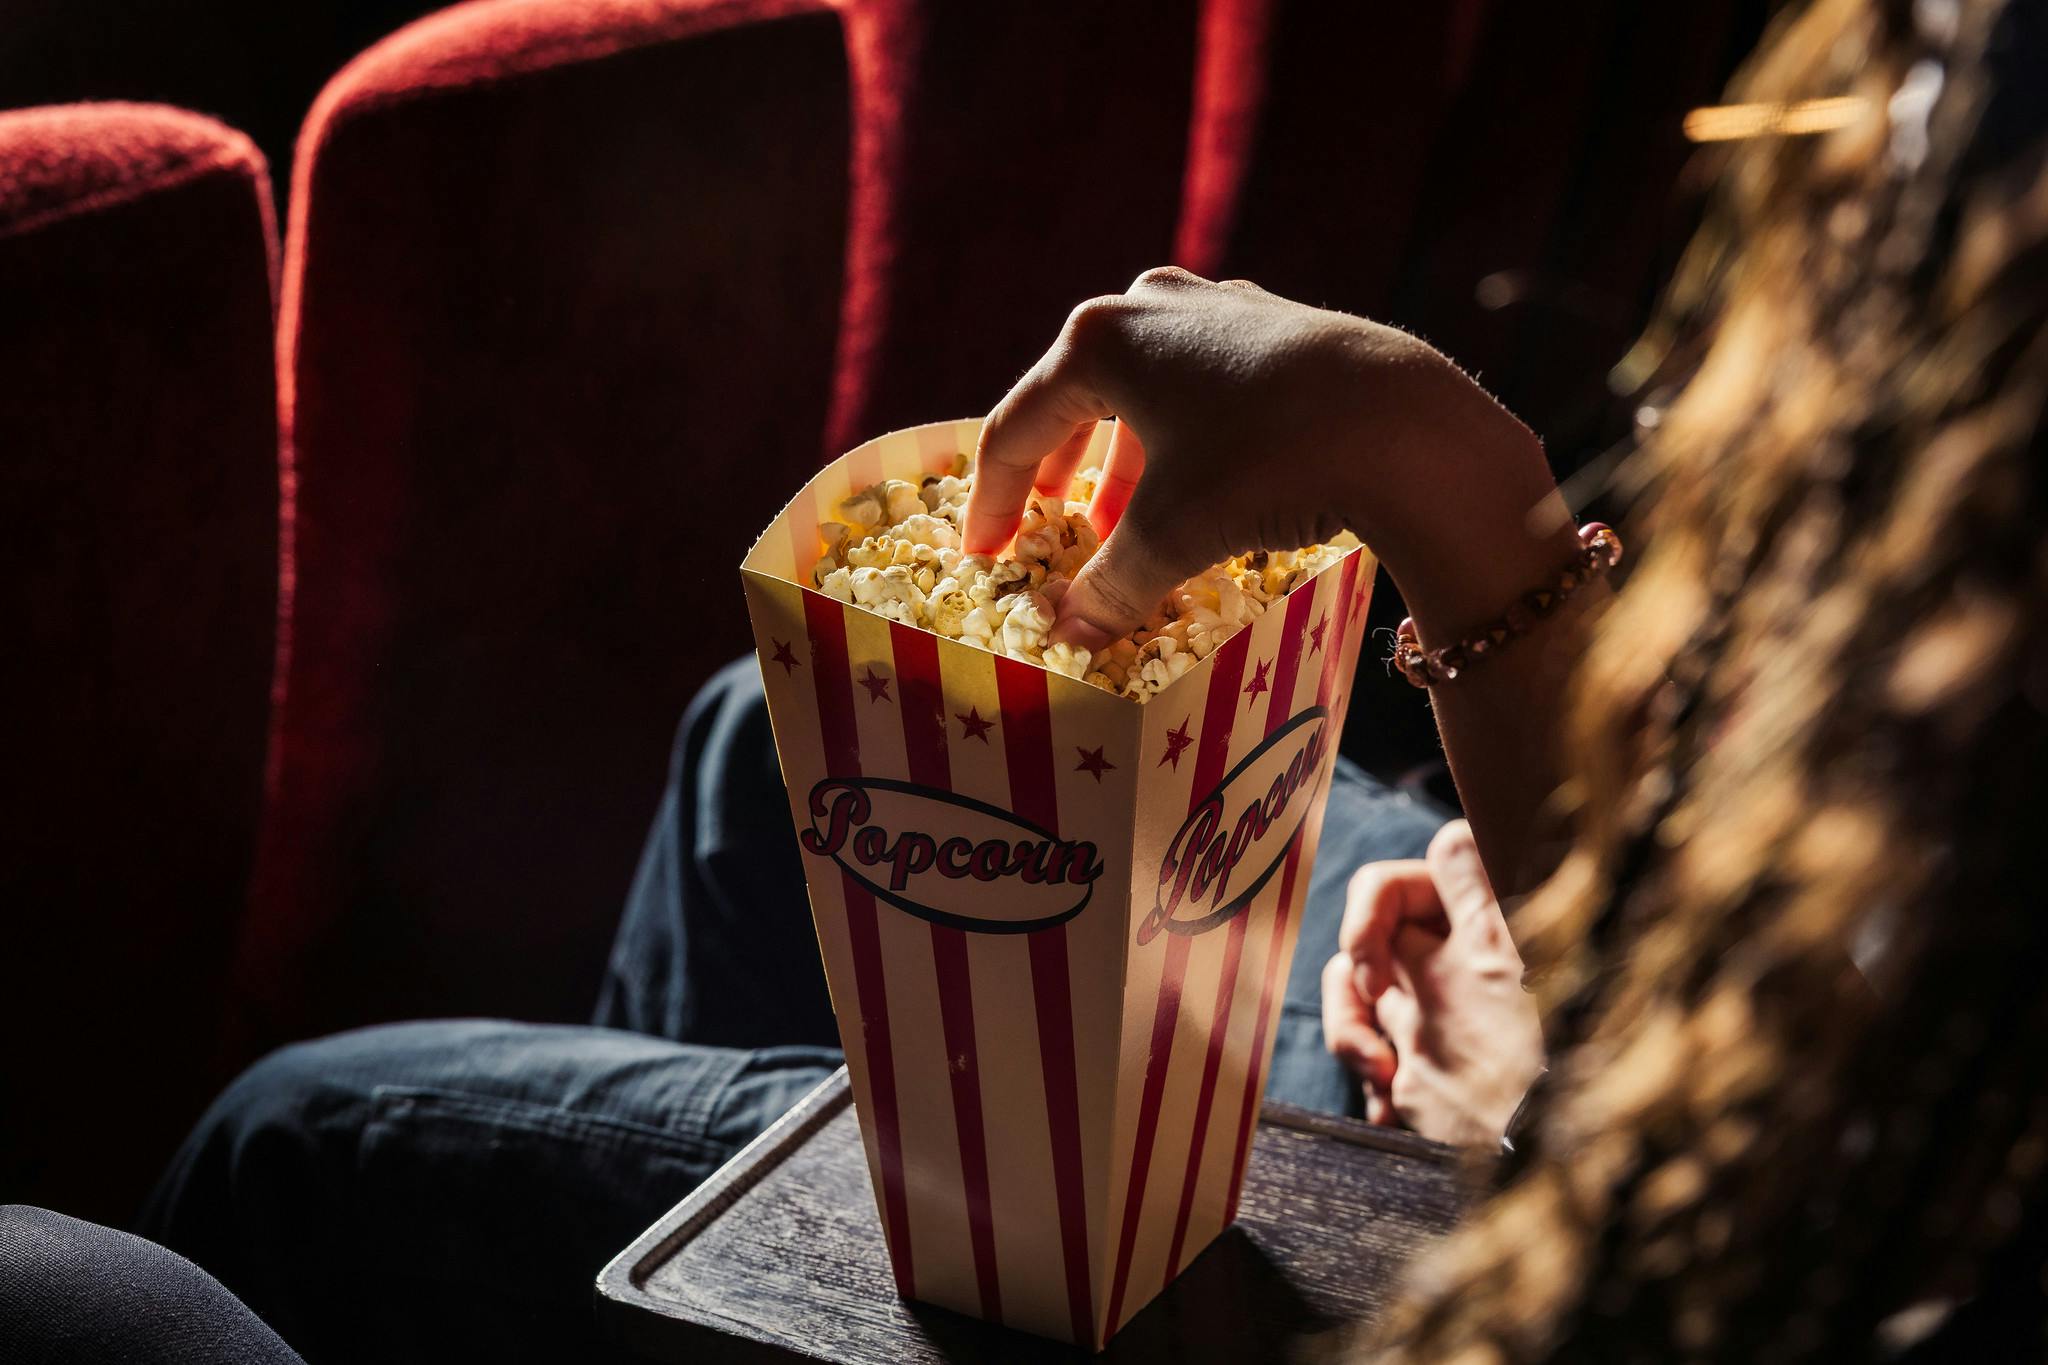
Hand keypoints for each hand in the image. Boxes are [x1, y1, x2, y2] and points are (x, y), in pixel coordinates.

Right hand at [963, 268, 1564, 652]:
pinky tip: (1201, 489)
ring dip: (1125, 464)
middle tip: (1050, 528)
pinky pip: (1202, 391)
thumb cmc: (1263, 465)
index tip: (986, 554)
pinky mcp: (1278, 327)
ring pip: (1146, 394)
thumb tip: (1072, 629)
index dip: (996, 501)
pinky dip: (1182, 444)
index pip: (1017, 429)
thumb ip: (1108, 584)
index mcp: (1098, 340)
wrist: (1405, 424)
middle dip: (1062, 476)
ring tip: (1124, 525)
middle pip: (1077, 399)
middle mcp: (1151, 306)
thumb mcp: (1169, 536)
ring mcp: (1219, 307)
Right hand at [1320, 820, 1544, 1147]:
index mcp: (1475, 926)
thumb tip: (1454, 836)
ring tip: (1383, 1076)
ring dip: (1350, 1029)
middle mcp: (1450, 960)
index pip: (1401, 882)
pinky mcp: (1418, 1063)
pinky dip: (1368, 1077)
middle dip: (1356, 972)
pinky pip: (1366, 1050)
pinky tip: (1391, 1113)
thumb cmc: (1535, 1063)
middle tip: (1376, 1009)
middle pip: (1367, 933)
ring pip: (1354, 991)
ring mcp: (1432, 1012)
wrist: (1543, 1155)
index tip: (1372, 961)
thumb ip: (1476, 894)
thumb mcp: (1503, 966)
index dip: (1373, 907)